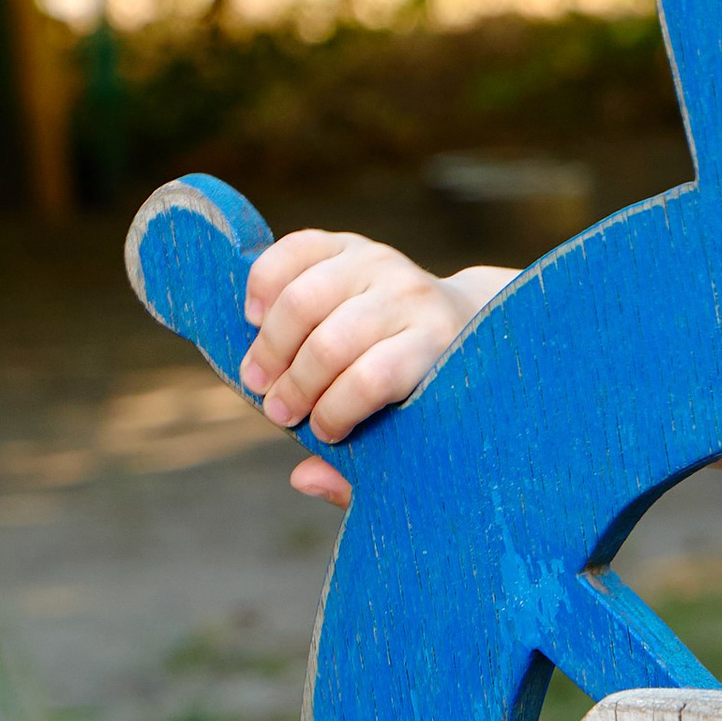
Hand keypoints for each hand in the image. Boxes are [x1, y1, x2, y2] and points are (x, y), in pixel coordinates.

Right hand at [238, 234, 510, 510]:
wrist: (464, 324)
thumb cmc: (428, 394)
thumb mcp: (418, 435)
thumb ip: (366, 467)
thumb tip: (304, 477)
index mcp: (436, 346)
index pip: (373, 378)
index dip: (335, 411)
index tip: (322, 433)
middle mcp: (411, 296)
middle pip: (331, 342)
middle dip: (294, 386)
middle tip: (277, 411)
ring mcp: (380, 262)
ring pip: (303, 297)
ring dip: (270, 346)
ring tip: (259, 377)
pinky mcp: (351, 243)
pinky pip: (294, 250)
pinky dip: (264, 283)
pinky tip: (257, 318)